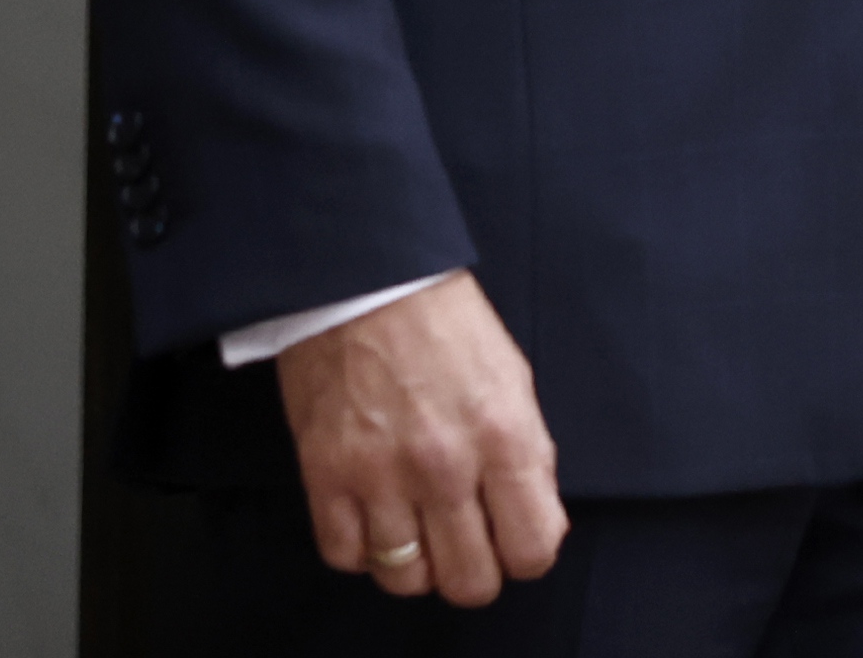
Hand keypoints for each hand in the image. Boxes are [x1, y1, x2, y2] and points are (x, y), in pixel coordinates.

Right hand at [276, 272, 562, 606]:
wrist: (366, 283)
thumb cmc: (445, 325)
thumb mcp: (514, 379)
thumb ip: (527, 455)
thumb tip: (537, 521)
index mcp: (504, 435)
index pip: (532, 547)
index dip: (528, 555)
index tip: (516, 543)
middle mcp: (445, 465)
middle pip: (469, 580)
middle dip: (476, 573)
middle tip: (469, 547)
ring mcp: (381, 475)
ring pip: (406, 579)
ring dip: (417, 565)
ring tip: (420, 531)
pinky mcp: (326, 475)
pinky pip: (346, 557)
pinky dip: (362, 551)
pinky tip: (376, 520)